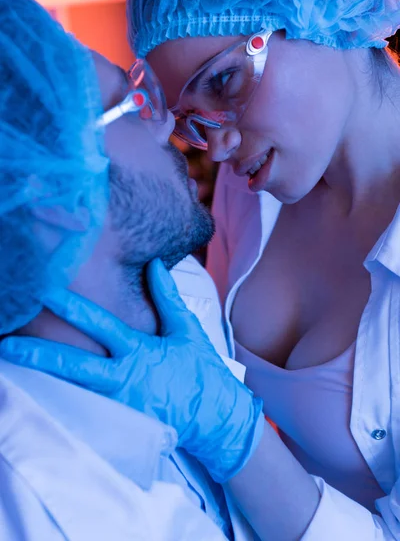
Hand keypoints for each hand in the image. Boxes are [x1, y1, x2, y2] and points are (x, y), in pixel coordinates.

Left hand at [0, 259, 263, 482]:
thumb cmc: (200, 372)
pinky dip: (61, 397)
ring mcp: (116, 404)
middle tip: (4, 345)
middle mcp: (121, 378)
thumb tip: (154, 264)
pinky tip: (38, 390)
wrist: (215, 419)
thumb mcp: (186, 330)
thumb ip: (166, 297)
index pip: (98, 324)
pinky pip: (84, 408)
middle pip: (71, 365)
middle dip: (36, 354)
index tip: (44, 292)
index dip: (70, 307)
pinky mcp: (118, 421)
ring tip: (13, 363)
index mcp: (137, 352)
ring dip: (42, 376)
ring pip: (71, 388)